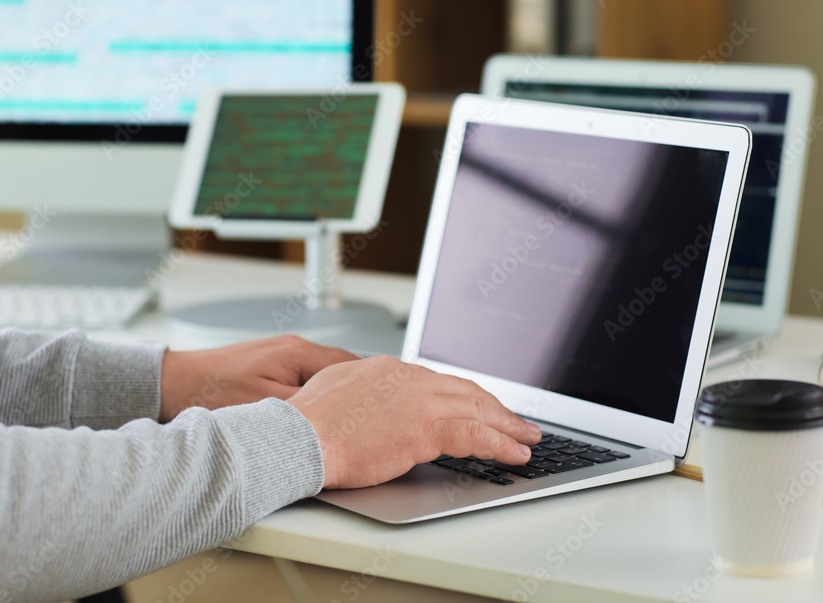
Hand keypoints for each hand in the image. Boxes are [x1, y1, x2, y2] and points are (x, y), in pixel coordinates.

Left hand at [159, 335, 357, 421]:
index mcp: (299, 353)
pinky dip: (319, 394)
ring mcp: (282, 354)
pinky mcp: (270, 365)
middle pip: (344, 369)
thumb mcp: (265, 408)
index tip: (385, 407)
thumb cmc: (210, 392)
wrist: (172, 384)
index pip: (353, 366)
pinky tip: (316, 414)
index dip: (372, 388)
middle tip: (373, 417)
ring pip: (326, 374)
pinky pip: (307, 378)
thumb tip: (338, 417)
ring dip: (339, 393)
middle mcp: (294, 348)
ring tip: (350, 419)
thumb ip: (306, 409)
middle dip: (360, 391)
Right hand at [286, 356, 541, 488]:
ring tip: (526, 438)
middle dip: (495, 408)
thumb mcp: (336, 393)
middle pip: (465, 391)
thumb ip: (361, 393)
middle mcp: (408, 378)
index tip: (477, 407)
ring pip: (478, 410)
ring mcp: (419, 400)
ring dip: (507, 425)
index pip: (437, 382)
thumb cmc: (306, 424)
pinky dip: (501, 443)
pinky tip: (515, 453)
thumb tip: (370, 405)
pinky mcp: (425, 427)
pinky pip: (476, 435)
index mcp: (387, 370)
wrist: (296, 436)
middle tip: (516, 422)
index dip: (463, 396)